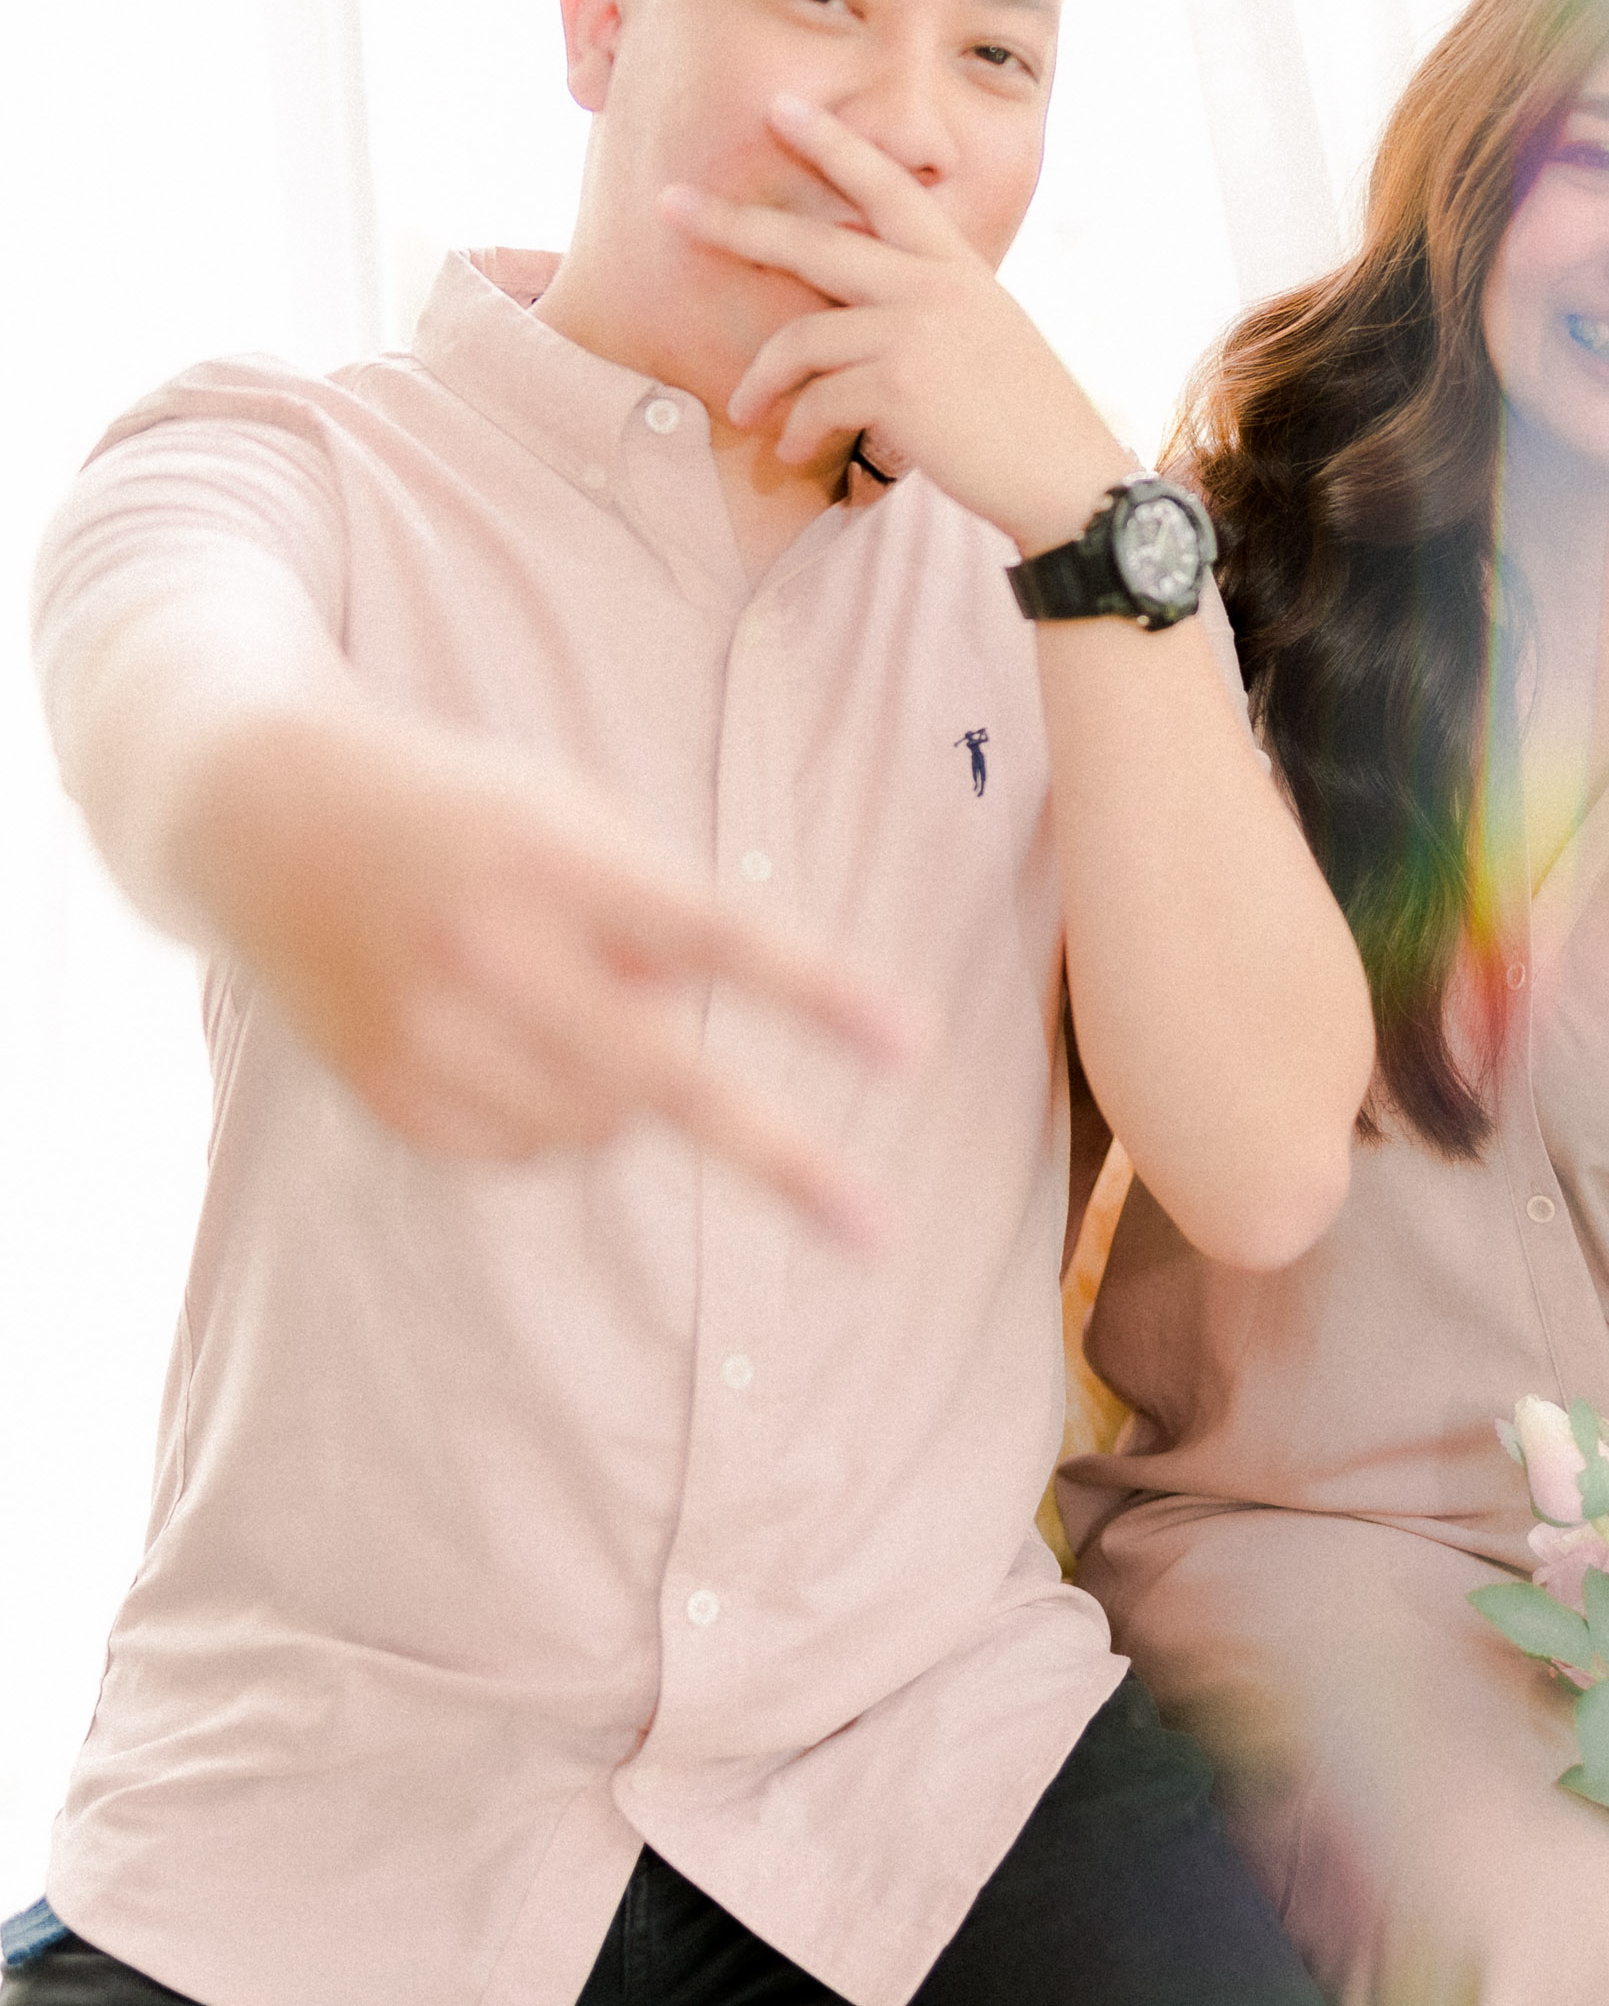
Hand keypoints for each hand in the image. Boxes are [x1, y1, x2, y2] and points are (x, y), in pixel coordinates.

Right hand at [180, 708, 908, 1237]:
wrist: (262, 817)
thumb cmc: (463, 808)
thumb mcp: (567, 812)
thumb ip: (649, 908)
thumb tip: (702, 1031)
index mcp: (554, 859)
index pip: (716, 935)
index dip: (818, 992)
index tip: (910, 1044)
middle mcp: (489, 952)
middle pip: (665, 1077)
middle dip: (779, 1158)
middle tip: (876, 1235)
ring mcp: (428, 1034)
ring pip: (602, 1125)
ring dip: (625, 1086)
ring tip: (562, 999)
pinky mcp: (386, 1094)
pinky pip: (528, 1149)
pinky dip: (548, 1109)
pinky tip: (498, 1035)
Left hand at [658, 93, 1131, 554]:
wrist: (1066, 479)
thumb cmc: (1028, 421)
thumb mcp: (987, 336)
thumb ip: (930, 308)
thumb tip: (862, 315)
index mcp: (957, 267)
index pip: (888, 186)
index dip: (833, 143)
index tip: (782, 108)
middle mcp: (932, 286)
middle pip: (813, 243)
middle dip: (733, 223)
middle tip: (671, 205)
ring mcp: (913, 333)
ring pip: (801, 339)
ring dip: (763, 382)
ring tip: (746, 413)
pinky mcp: (897, 388)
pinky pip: (817, 401)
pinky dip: (798, 431)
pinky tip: (795, 455)